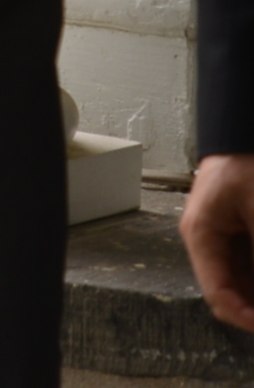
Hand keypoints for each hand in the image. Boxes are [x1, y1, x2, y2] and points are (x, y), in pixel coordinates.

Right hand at [185, 153, 253, 329]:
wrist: (242, 131)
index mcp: (201, 235)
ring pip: (242, 280)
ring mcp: (219, 235)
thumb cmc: (246, 163)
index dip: (246, 318)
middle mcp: (205, 239)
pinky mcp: (234, 230)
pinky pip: (248, 263)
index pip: (217, 293)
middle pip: (230, 290)